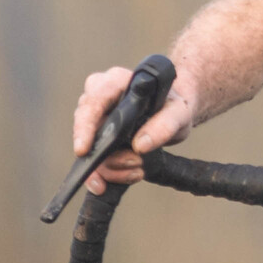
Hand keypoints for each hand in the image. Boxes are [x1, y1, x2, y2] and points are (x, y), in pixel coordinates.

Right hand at [72, 64, 195, 190]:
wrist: (173, 114)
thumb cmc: (173, 106)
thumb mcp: (178, 112)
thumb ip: (165, 125)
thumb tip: (140, 146)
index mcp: (115, 82)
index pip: (93, 101)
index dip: (84, 125)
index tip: (83, 150)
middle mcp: (99, 98)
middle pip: (85, 128)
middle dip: (107, 155)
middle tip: (136, 162)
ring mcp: (96, 119)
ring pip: (90, 149)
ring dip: (112, 168)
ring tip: (138, 170)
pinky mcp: (97, 139)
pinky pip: (93, 160)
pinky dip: (104, 175)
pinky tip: (121, 180)